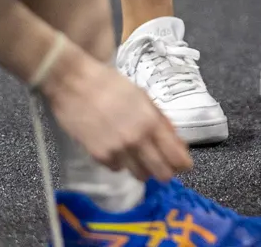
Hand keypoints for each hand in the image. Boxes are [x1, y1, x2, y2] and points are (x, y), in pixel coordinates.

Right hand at [43, 41, 191, 182]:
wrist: (75, 84)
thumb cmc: (111, 85)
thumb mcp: (142, 96)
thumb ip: (160, 119)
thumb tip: (176, 140)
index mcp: (151, 121)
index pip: (175, 155)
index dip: (182, 163)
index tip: (184, 165)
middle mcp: (137, 139)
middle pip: (160, 173)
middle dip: (165, 172)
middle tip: (164, 166)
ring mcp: (117, 151)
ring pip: (139, 175)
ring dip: (143, 169)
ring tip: (139, 157)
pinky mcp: (99, 157)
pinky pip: (117, 168)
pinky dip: (121, 162)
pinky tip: (117, 148)